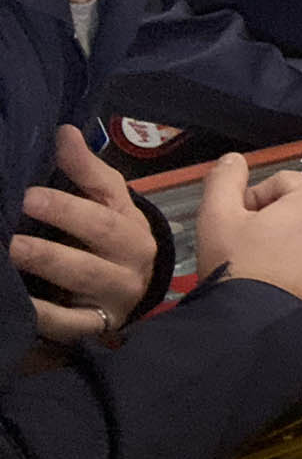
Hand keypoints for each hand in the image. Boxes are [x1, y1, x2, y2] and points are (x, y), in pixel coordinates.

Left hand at [11, 125, 157, 342]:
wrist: (132, 293)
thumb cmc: (112, 241)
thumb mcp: (109, 204)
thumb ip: (87, 172)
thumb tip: (64, 132)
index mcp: (132, 223)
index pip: (109, 202)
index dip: (74, 194)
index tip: (33, 190)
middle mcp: (132, 258)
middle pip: (101, 234)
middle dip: (64, 217)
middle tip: (24, 203)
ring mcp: (116, 294)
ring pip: (84, 275)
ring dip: (48, 259)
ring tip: (13, 248)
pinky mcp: (96, 326)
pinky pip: (70, 321)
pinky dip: (44, 314)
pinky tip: (20, 302)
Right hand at [195, 154, 301, 340]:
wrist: (256, 329)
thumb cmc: (238, 269)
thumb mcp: (217, 216)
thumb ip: (225, 179)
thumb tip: (234, 161)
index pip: (284, 184)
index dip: (255, 200)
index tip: (241, 222)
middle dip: (281, 223)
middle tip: (254, 248)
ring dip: (301, 249)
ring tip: (272, 271)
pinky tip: (291, 290)